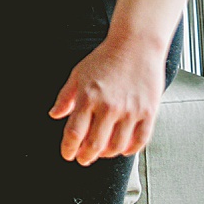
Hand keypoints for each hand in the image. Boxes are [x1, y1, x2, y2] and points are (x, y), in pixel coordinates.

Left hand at [49, 35, 165, 164]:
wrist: (136, 44)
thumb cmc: (106, 57)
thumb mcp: (78, 74)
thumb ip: (66, 97)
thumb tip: (55, 115)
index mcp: (88, 98)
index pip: (74, 133)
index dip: (68, 148)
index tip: (68, 154)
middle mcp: (109, 107)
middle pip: (94, 144)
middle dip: (85, 156)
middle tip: (83, 159)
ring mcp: (130, 111)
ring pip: (117, 147)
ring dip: (106, 154)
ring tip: (102, 152)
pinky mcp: (148, 112)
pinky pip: (140, 141)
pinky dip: (130, 150)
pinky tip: (123, 148)